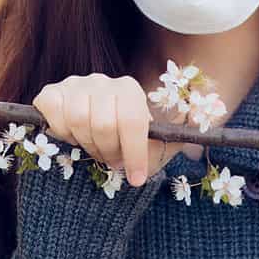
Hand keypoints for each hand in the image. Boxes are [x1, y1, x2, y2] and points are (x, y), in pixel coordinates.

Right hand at [32, 73, 227, 187]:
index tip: (136, 177)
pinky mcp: (52, 92)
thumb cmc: (130, 139)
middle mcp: (101, 81)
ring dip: (86, 145)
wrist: (98, 128)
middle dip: (108, 152)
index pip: (132, 120)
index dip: (134, 152)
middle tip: (112, 159)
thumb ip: (178, 134)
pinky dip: (62, 133)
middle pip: (102, 124)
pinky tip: (72, 136)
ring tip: (94, 147)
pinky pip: (53, 114)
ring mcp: (75, 84)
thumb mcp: (156, 141)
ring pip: (77, 121)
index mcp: (129, 90)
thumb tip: (207, 118)